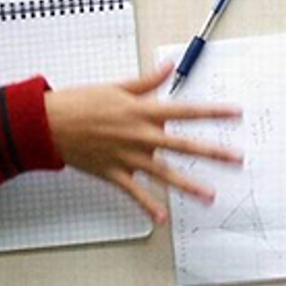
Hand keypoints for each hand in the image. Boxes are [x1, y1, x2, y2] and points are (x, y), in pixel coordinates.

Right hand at [44, 63, 241, 223]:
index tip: (234, 113)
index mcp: (142, 111)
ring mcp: (128, 157)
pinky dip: (149, 206)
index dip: (213, 112)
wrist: (48, 124)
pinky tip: (163, 219)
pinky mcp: (114, 173)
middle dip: (213, 152)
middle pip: (184, 145)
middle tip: (236, 159)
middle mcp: (140, 135)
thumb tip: (167, 66)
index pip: (186, 111)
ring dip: (189, 186)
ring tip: (210, 196)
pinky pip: (135, 193)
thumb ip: (146, 81)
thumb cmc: (80, 102)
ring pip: (165, 174)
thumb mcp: (117, 87)